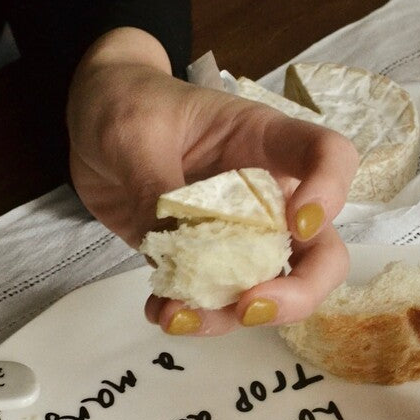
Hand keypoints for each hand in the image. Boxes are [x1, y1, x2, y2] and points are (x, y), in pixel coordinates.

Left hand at [67, 28, 359, 333]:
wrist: (89, 125)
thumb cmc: (125, 103)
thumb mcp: (134, 133)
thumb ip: (156, 186)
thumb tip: (176, 248)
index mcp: (264, 141)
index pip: (329, 157)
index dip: (331, 193)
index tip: (300, 225)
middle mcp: (264, 193)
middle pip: (321, 249)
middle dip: (299, 290)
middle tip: (251, 308)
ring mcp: (236, 232)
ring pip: (269, 287)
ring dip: (231, 314)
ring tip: (177, 316)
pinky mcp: (200, 258)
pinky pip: (213, 298)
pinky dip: (191, 313)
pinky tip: (160, 311)